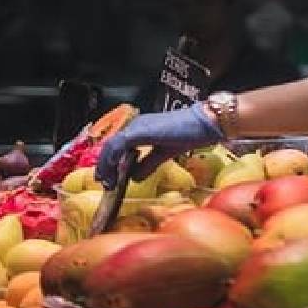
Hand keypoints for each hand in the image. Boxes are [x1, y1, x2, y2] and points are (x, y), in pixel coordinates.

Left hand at [95, 103, 224, 187]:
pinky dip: (113, 160)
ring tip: (107, 182)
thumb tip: (134, 178)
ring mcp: (137, 126)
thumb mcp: (164, 153)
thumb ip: (148, 164)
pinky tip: (113, 172)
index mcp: (141, 129)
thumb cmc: (190, 134)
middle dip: (105, 166)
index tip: (108, 179)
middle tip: (105, 183)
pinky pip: (119, 145)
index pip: (117, 146)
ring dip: (106, 165)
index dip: (109, 163)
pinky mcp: (140, 131)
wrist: (203, 124)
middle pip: (111, 146)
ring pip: (111, 146)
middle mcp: (136, 125)